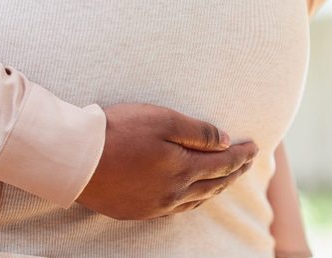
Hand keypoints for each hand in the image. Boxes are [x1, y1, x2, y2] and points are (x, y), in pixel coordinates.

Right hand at [76, 102, 257, 219]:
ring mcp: (156, 205)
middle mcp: (174, 192)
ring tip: (227, 179)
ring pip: (197, 200)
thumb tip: (225, 141)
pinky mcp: (138, 211)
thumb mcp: (162, 120)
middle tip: (248, 161)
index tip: (255, 146)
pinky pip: (177, 210)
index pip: (223, 163)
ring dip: (216, 189)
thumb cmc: (118, 131)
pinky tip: (192, 197)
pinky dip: (194, 201)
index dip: (242, 154)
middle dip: (235, 171)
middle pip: (214, 184)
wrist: (76, 158)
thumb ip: (197, 132)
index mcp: (183, 168)